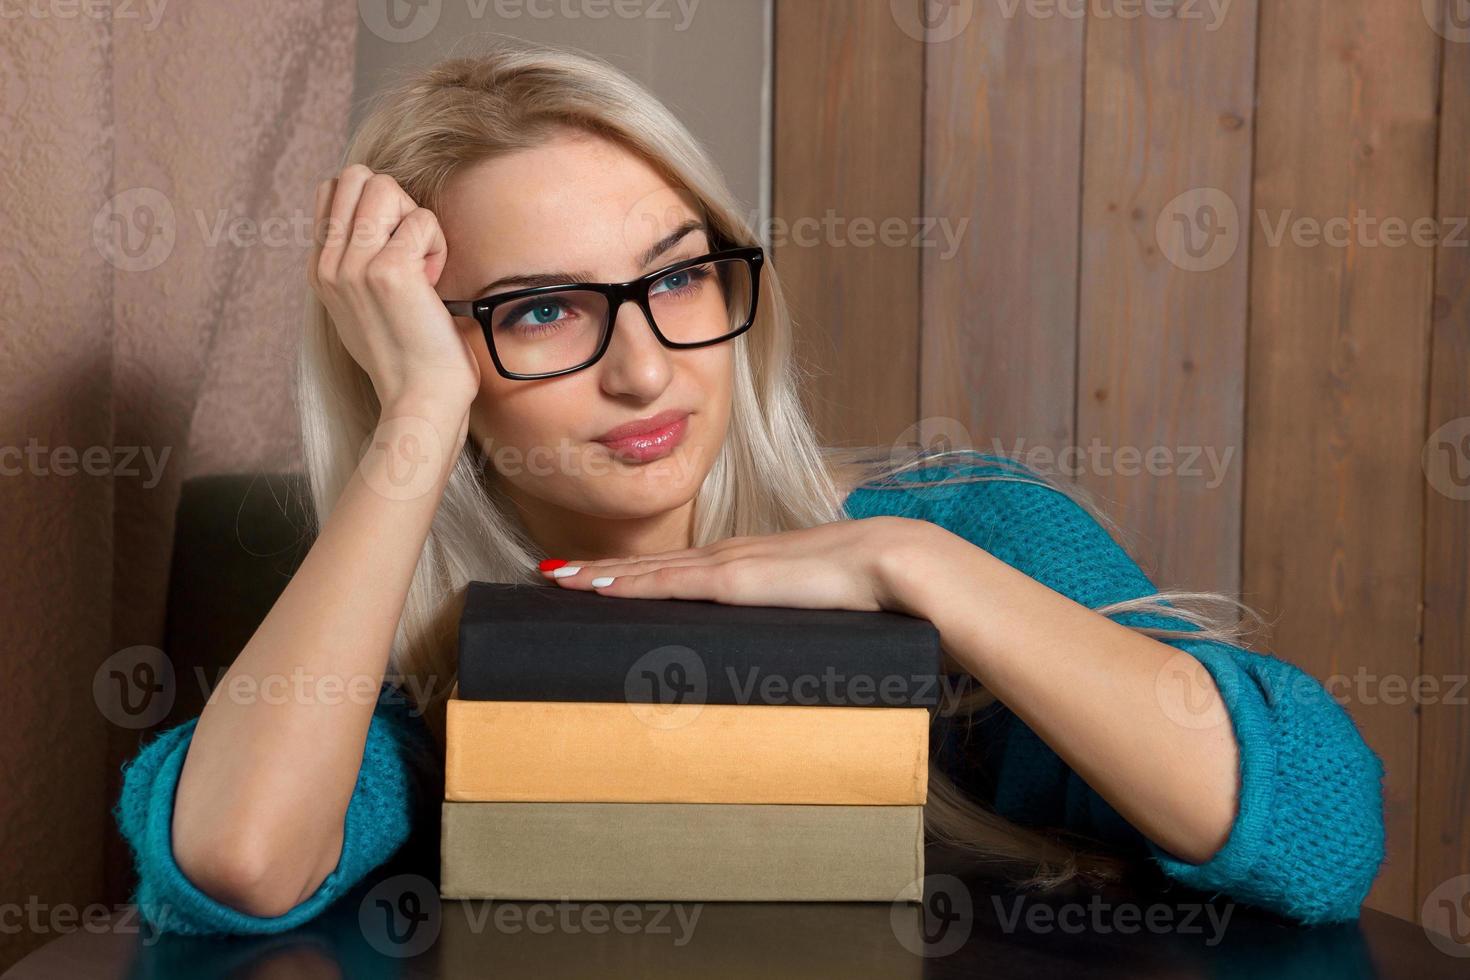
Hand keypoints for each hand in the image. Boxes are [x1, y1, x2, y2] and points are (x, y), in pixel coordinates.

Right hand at [308, 164, 480, 415]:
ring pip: (384, 186)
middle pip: (357, 176)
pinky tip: (433, 284)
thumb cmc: (409, 356)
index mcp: (320, 270)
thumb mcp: (365, 304)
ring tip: (421, 265)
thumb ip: (357, 261)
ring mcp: (352, 266)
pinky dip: (437, 245)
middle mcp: (328, 264)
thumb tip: (376, 214)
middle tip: (411, 251)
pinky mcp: (388, 272)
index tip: (396, 251)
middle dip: (396, 203)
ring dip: (415, 219)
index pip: (334, 190)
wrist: (420, 399)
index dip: (378, 206)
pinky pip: (422, 219)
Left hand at [538, 516, 933, 613]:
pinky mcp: (733, 581)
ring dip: (599, 576)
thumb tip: (794, 641)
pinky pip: (667, 584)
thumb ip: (798, 621)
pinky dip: (627, 585)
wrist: (896, 564)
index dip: (637, 572)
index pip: (681, 567)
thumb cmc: (869, 591)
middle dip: (601, 571)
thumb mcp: (820, 608)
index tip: (600, 576)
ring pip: (648, 570)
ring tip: (556, 578)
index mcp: (751, 564)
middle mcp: (731, 557)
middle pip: (651, 565)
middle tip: (553, 574)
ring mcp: (729, 565)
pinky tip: (595, 587)